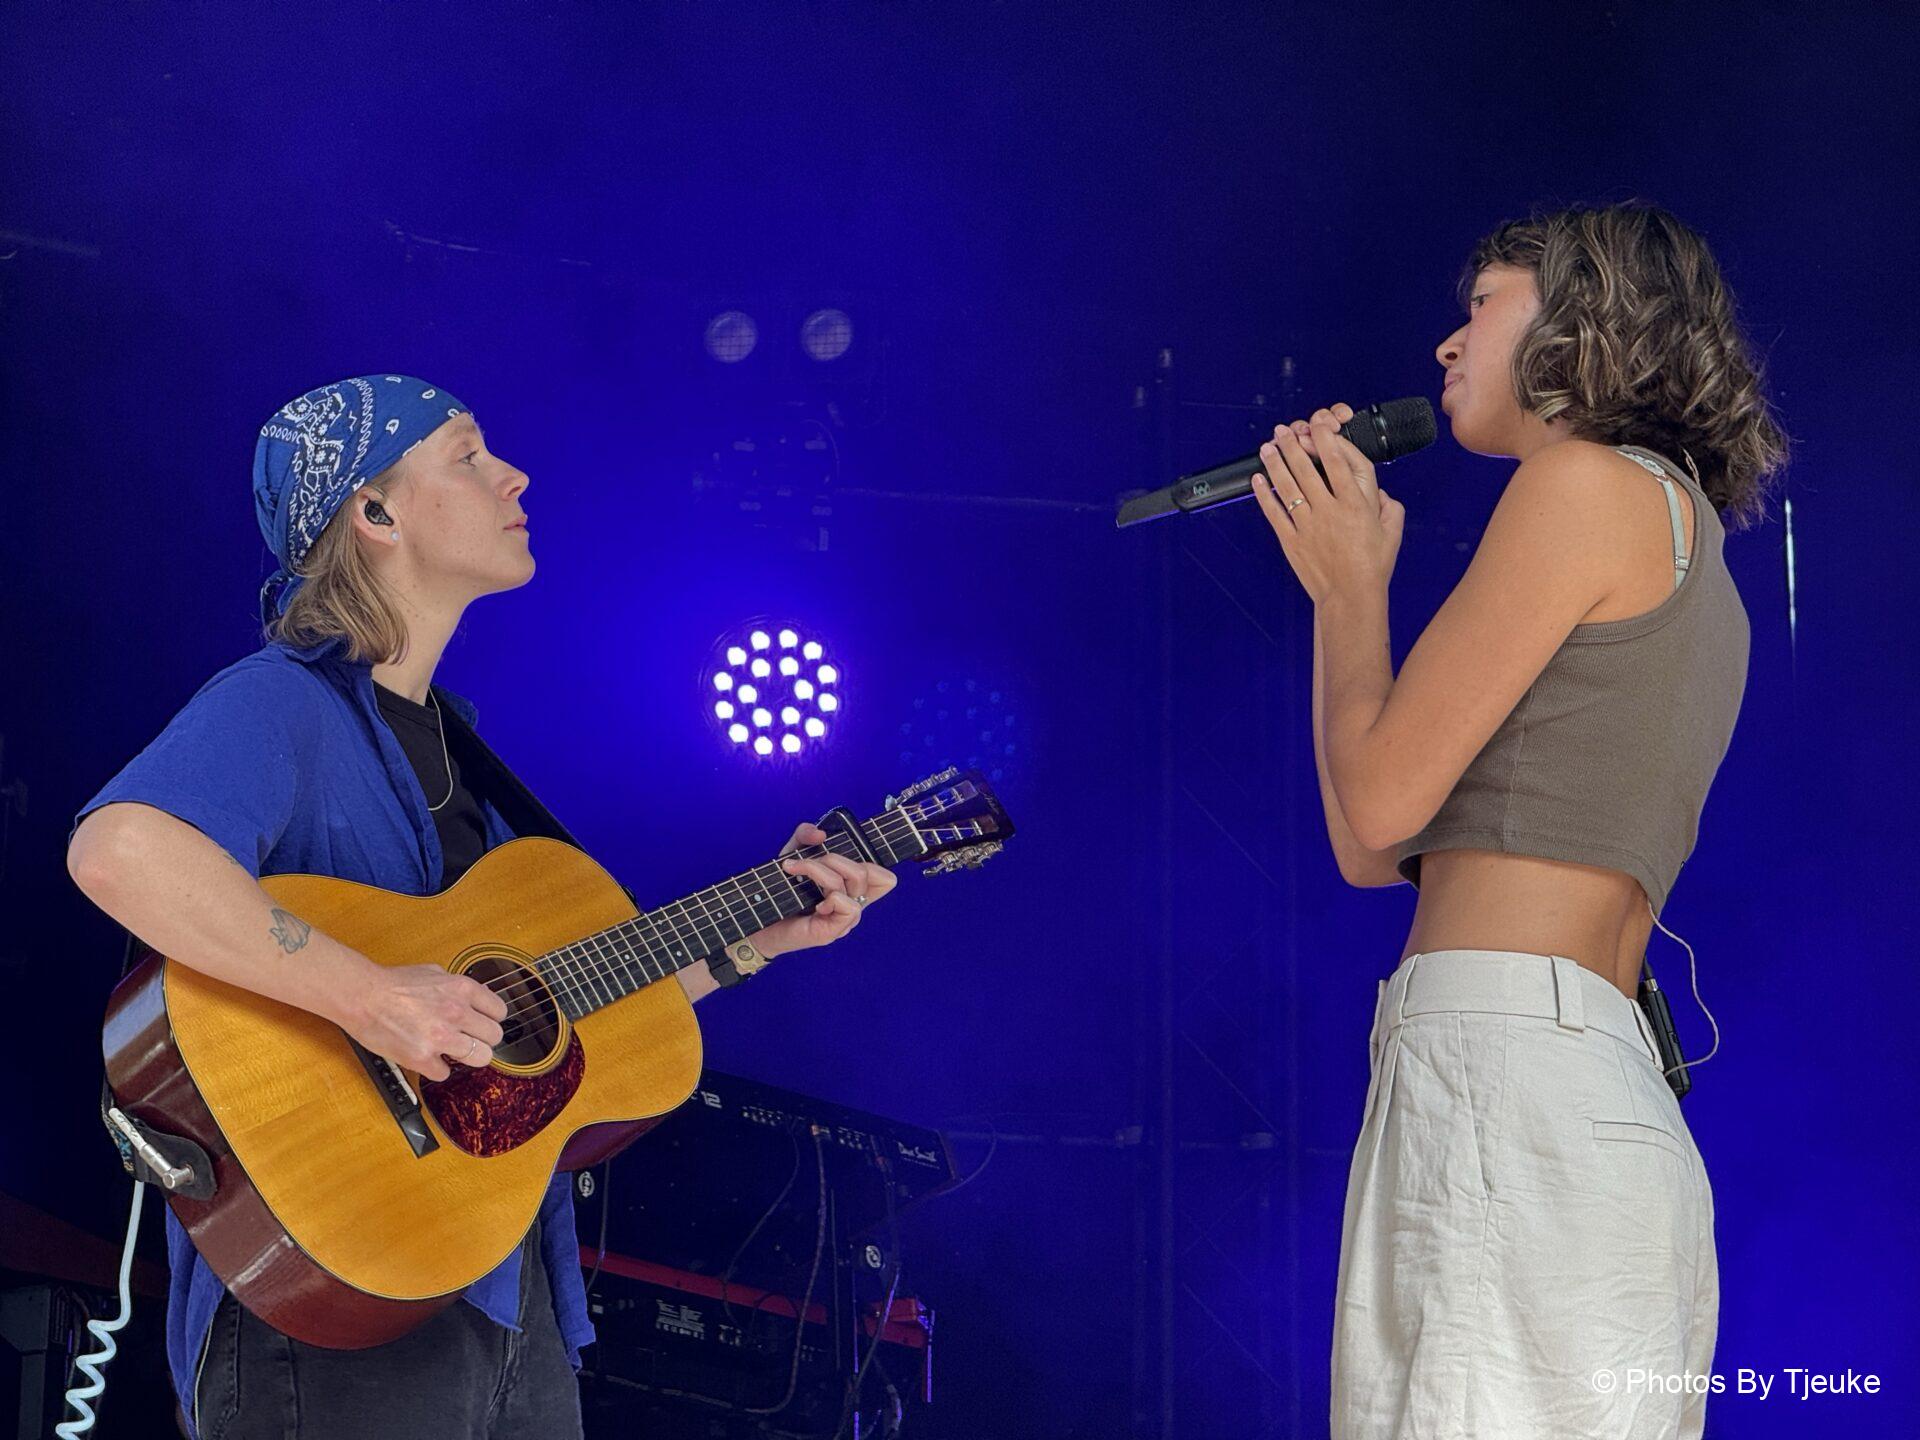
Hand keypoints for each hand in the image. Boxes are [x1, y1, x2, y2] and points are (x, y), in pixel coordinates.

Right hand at [332, 959, 507, 1081]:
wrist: (363, 996)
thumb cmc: (393, 983)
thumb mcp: (434, 972)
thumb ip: (456, 987)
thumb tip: (472, 999)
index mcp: (462, 989)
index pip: (500, 1012)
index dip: (491, 1019)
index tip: (483, 1024)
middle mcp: (457, 1012)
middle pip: (494, 1037)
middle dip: (483, 1039)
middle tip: (469, 1040)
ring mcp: (441, 1037)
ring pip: (480, 1058)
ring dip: (467, 1057)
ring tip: (452, 1051)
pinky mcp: (422, 1057)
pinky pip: (445, 1073)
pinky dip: (437, 1069)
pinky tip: (428, 1059)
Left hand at [743, 823, 897, 958]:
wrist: (756, 920)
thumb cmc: (778, 891)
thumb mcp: (792, 853)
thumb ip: (805, 835)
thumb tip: (821, 834)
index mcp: (850, 890)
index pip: (885, 879)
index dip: (871, 861)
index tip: (839, 853)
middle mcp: (851, 905)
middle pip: (868, 872)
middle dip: (833, 858)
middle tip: (804, 863)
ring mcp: (844, 921)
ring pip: (854, 882)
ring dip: (819, 870)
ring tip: (795, 873)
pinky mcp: (832, 932)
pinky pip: (848, 906)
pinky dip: (830, 896)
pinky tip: (812, 905)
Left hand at [1250, 403, 1405, 600]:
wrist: (1350, 597)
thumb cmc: (1372, 567)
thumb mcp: (1392, 532)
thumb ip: (1389, 506)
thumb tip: (1380, 492)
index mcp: (1355, 504)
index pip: (1336, 462)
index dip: (1324, 439)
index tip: (1316, 426)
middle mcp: (1329, 511)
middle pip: (1305, 469)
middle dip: (1292, 445)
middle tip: (1283, 430)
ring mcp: (1308, 525)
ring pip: (1287, 487)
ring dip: (1275, 463)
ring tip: (1267, 447)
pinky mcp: (1292, 540)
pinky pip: (1274, 513)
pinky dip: (1264, 495)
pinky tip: (1258, 480)